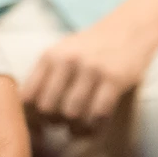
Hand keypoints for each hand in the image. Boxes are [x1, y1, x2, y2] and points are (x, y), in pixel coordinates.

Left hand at [20, 16, 157, 135]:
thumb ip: (44, 77)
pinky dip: (94, 126)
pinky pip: (98, 114)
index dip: (30, 117)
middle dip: (53, 122)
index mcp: (50, 56)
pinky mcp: (116, 79)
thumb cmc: (91, 48)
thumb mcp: (61, 53)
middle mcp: (68, 61)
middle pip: (47, 109)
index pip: (27, 97)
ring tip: (78, 127)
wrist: (130, 28)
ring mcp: (92, 69)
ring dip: (75, 128)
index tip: (39, 125)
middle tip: (62, 123)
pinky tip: (94, 124)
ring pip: (72, 115)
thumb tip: (28, 115)